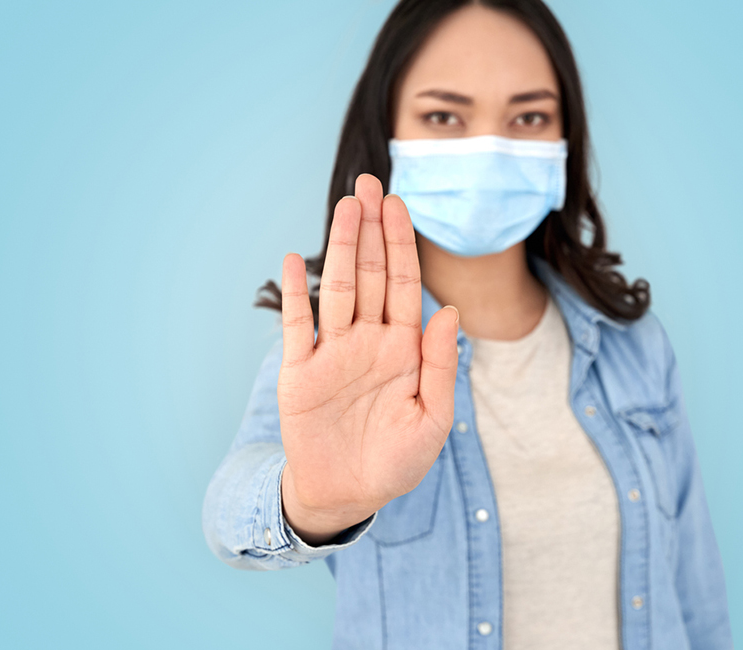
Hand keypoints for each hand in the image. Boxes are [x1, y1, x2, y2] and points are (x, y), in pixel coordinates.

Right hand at [277, 174, 458, 545]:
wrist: (347, 494)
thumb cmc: (396, 462)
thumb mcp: (432, 421)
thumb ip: (440, 366)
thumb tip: (448, 312)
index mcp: (403, 349)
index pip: (404, 284)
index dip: (401, 244)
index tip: (398, 204)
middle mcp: (368, 340)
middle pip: (370, 273)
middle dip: (371, 230)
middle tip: (368, 184)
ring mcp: (333, 352)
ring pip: (337, 289)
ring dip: (340, 248)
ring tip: (345, 207)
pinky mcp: (300, 370)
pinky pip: (297, 324)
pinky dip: (295, 293)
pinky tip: (295, 261)